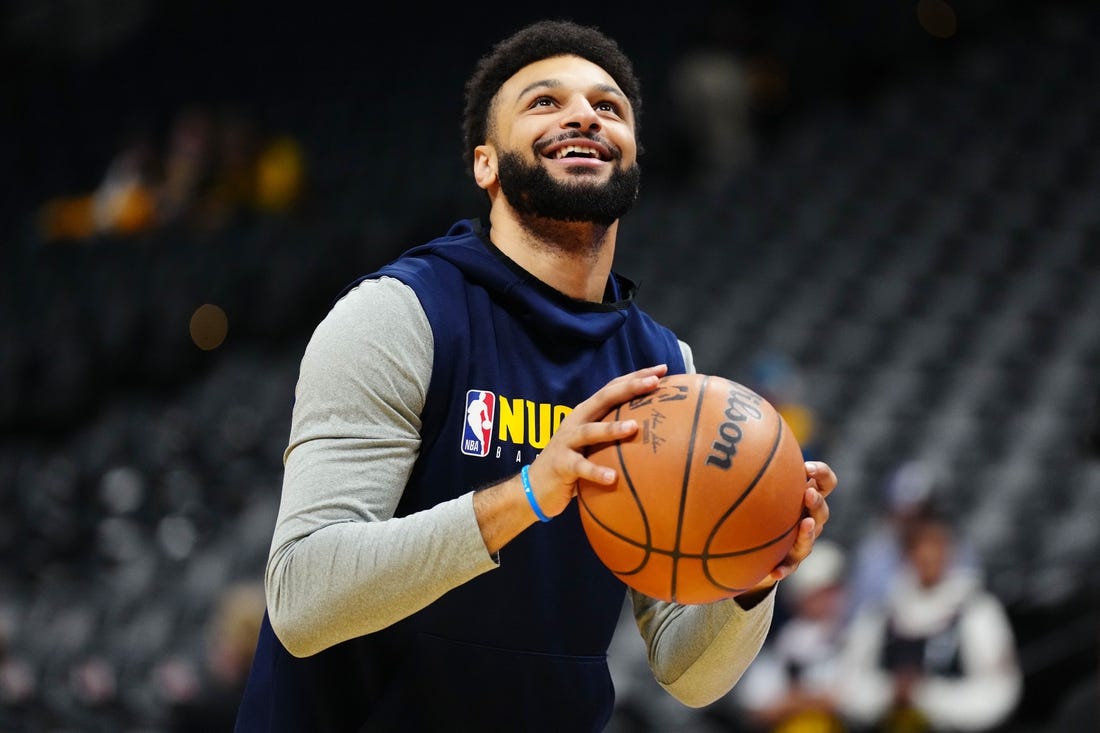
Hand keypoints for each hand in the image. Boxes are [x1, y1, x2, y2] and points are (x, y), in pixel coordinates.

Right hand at [524, 364, 668, 519]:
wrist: (536, 487)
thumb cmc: (573, 463)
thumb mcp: (594, 443)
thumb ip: (614, 433)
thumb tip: (652, 429)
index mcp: (587, 413)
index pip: (613, 388)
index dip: (636, 377)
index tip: (662, 370)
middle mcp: (577, 421)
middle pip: (604, 398)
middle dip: (629, 388)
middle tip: (654, 382)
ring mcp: (567, 442)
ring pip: (590, 431)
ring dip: (612, 429)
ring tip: (633, 427)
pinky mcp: (561, 464)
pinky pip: (580, 467)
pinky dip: (596, 471)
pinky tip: (612, 477)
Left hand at [740, 460, 837, 595]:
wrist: (753, 546)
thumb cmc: (758, 507)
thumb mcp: (758, 486)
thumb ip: (754, 466)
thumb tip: (733, 438)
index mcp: (805, 497)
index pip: (825, 483)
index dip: (821, 474)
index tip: (806, 467)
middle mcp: (808, 519)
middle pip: (822, 511)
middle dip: (817, 501)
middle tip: (807, 493)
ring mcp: (801, 541)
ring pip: (811, 538)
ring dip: (808, 532)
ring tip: (804, 525)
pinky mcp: (789, 562)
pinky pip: (789, 567)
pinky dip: (783, 569)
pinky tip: (774, 572)